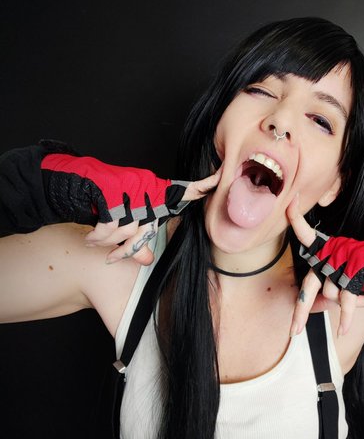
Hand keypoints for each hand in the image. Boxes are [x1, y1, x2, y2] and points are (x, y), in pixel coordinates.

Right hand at [84, 167, 221, 264]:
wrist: (69, 181)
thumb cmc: (100, 201)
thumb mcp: (123, 220)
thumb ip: (137, 239)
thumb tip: (147, 259)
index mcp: (151, 190)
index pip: (181, 191)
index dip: (200, 188)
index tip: (219, 178)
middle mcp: (144, 187)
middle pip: (146, 228)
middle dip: (125, 247)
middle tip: (112, 256)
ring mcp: (128, 189)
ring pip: (128, 230)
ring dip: (109, 242)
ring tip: (96, 241)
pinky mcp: (111, 192)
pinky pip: (111, 227)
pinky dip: (100, 237)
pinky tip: (92, 238)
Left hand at [287, 195, 363, 335]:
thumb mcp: (354, 282)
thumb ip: (336, 292)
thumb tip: (321, 306)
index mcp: (332, 250)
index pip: (309, 236)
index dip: (297, 221)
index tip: (289, 203)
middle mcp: (335, 251)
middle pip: (309, 284)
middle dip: (301, 310)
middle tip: (294, 330)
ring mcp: (345, 257)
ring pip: (330, 294)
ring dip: (345, 306)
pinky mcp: (357, 266)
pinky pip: (346, 298)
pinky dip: (346, 317)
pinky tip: (344, 330)